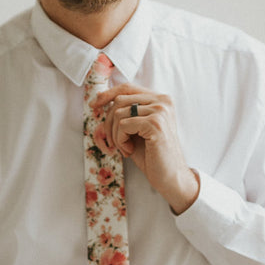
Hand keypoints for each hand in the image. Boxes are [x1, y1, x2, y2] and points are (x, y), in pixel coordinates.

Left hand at [95, 84, 199, 214]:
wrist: (169, 176)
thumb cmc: (151, 154)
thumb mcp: (135, 129)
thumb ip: (124, 113)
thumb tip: (99, 100)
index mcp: (160, 99)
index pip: (127, 87)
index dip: (108, 94)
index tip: (94, 105)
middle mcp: (162, 101)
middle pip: (119, 100)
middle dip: (109, 122)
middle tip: (113, 142)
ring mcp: (160, 111)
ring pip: (118, 114)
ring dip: (115, 135)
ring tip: (126, 148)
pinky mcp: (155, 124)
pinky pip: (123, 125)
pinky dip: (120, 141)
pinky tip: (130, 150)